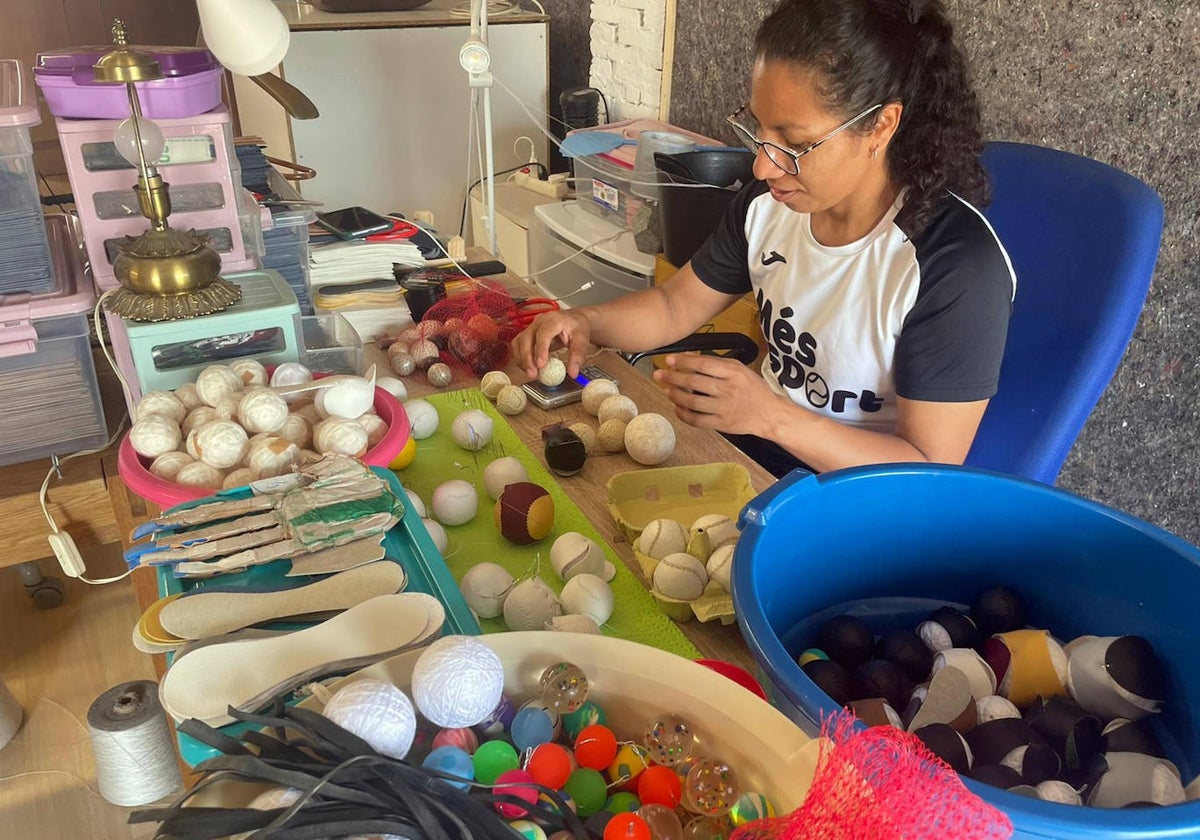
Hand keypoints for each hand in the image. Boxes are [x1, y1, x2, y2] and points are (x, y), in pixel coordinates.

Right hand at [510, 309, 593, 378]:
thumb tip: (573, 373)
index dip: (540, 349)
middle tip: (533, 374)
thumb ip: (578, 356)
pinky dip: (520, 358)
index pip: (543, 333)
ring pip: (519, 342)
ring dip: (522, 359)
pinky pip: (517, 346)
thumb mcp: (582, 340)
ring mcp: (531, 327)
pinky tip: (528, 367)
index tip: (541, 365)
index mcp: (554, 320)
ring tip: (530, 373)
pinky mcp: (527, 334)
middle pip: (526, 338)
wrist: (573, 320)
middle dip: (527, 358)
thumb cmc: (577, 328)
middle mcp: (539, 322)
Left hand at [651, 353, 777, 435]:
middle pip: (694, 383)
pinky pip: (696, 420)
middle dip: (673, 378)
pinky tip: (677, 408)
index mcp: (734, 373)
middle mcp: (728, 390)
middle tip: (660, 375)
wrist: (769, 414)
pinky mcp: (721, 424)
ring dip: (675, 396)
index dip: (683, 362)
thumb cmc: (753, 389)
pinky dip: (683, 414)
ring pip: (692, 402)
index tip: (670, 361)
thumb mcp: (738, 369)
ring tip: (667, 391)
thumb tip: (690, 356)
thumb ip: (715, 363)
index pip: (702, 365)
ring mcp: (724, 408)